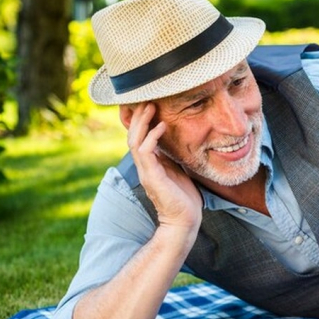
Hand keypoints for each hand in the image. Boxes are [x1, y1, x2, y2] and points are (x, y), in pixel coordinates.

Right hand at [128, 102, 201, 231]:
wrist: (185, 220)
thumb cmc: (183, 196)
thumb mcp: (178, 170)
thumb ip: (172, 156)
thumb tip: (175, 140)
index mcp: (149, 164)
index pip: (139, 138)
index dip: (141, 122)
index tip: (149, 104)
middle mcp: (144, 167)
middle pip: (133, 136)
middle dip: (139, 117)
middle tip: (147, 99)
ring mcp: (146, 172)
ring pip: (135, 141)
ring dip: (142, 123)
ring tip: (150, 106)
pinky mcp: (152, 177)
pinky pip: (146, 152)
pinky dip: (153, 137)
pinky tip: (162, 126)